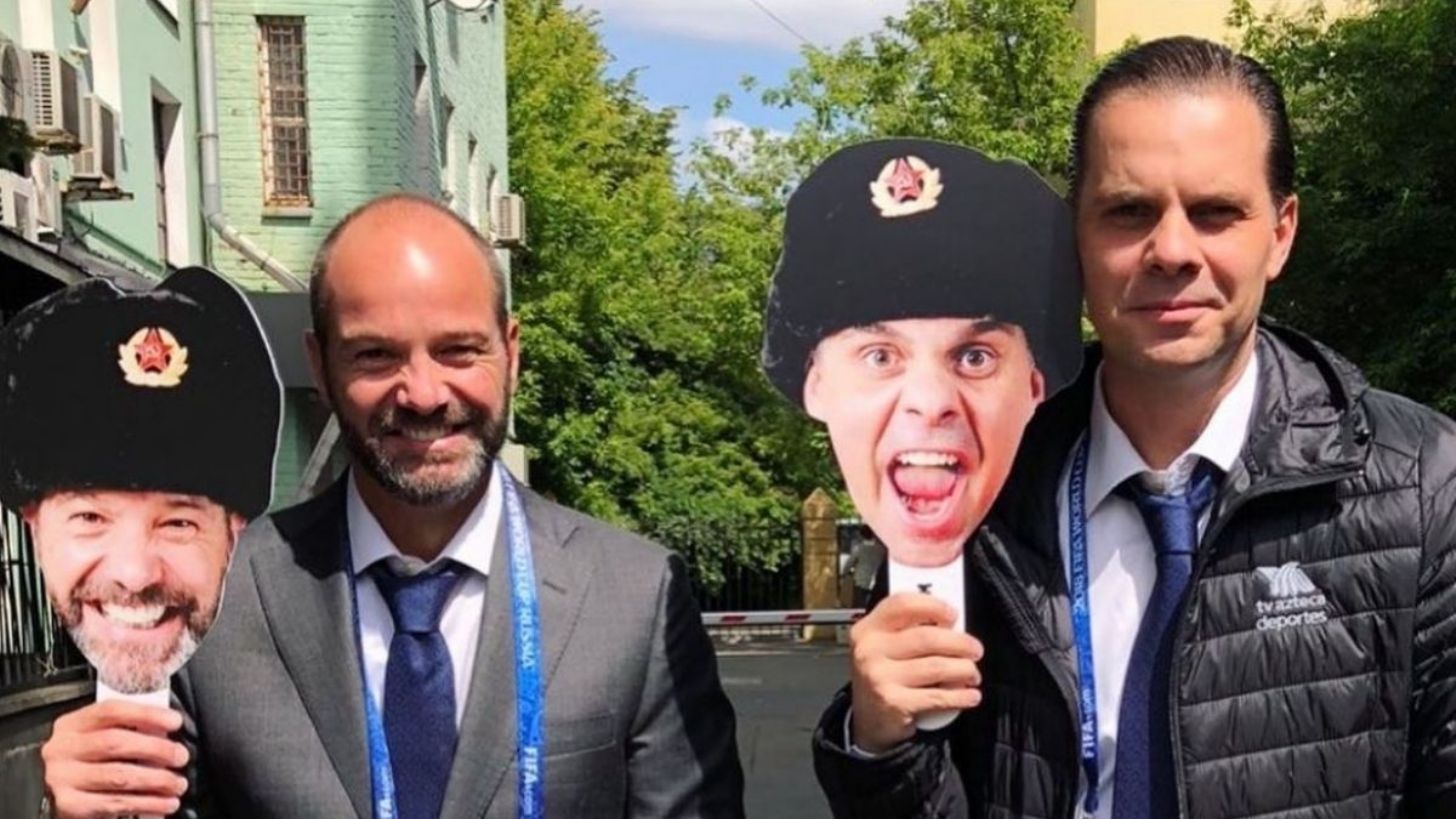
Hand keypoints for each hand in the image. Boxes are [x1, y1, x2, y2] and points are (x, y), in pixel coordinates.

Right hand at [41, 700, 189, 817]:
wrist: (47, 796)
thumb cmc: (87, 761)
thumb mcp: (96, 737)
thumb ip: (125, 729)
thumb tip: (167, 731)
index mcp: (72, 725)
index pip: (111, 711)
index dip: (146, 714)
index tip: (175, 721)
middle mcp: (62, 749)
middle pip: (115, 742)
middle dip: (156, 749)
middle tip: (181, 756)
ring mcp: (62, 779)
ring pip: (118, 776)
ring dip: (157, 781)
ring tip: (178, 784)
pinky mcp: (70, 806)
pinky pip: (115, 804)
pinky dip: (147, 804)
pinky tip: (166, 804)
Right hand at [848, 592, 983, 752]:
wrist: (867, 721)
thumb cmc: (884, 676)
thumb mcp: (885, 647)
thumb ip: (909, 630)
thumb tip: (953, 625)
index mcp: (868, 629)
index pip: (901, 604)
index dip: (932, 605)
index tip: (953, 614)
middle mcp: (870, 651)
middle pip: (927, 637)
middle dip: (960, 643)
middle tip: (975, 649)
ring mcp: (880, 677)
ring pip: (937, 666)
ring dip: (965, 670)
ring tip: (972, 673)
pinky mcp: (894, 703)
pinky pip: (938, 697)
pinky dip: (961, 696)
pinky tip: (970, 695)